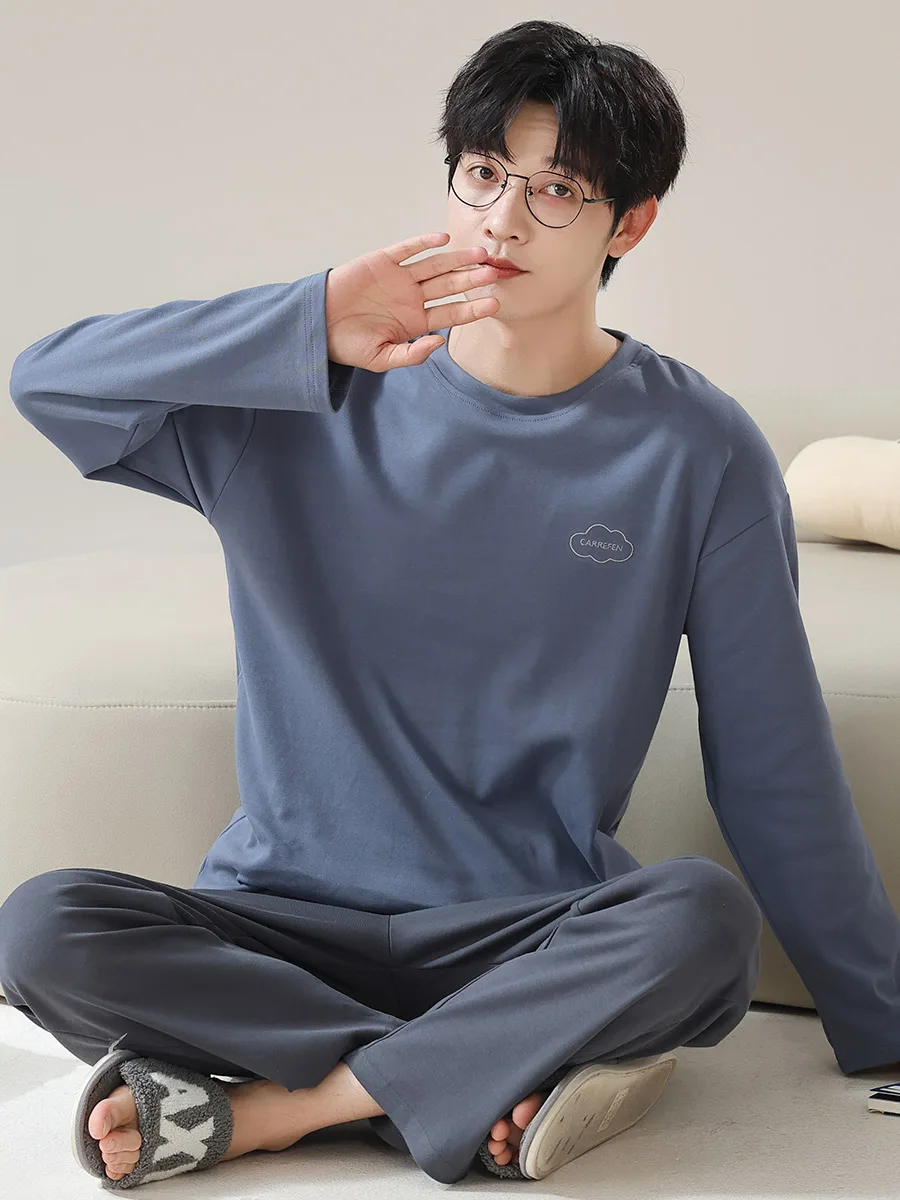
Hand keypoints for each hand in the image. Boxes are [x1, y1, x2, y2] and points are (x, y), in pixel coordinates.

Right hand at [324, 231, 499, 372]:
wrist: (318, 326)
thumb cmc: (348, 346)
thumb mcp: (381, 359)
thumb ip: (411, 354)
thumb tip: (440, 342)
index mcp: (415, 322)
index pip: (451, 313)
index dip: (473, 308)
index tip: (495, 304)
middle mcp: (412, 298)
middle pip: (449, 286)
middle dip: (472, 280)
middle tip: (495, 273)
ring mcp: (399, 278)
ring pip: (434, 266)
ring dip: (457, 260)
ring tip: (479, 255)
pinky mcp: (382, 262)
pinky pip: (407, 250)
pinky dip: (423, 243)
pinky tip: (442, 240)